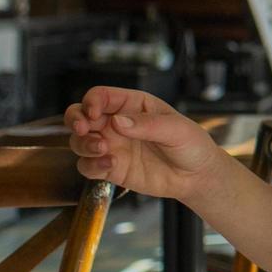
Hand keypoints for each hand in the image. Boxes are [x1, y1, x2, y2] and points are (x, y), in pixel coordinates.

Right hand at [65, 86, 220, 201]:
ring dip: (83, 143)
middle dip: (75, 119)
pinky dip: (90, 165)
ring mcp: (113, 146)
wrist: (197, 176)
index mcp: (134, 105)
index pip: (103, 96)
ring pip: (80, 141)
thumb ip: (148, 125)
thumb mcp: (177, 130)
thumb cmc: (192, 144)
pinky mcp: (111, 168)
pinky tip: (109, 164)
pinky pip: (88, 166)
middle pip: (81, 115)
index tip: (93, 113)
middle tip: (83, 128)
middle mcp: (118, 123)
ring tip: (102, 148)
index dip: (92, 101)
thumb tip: (118, 121)